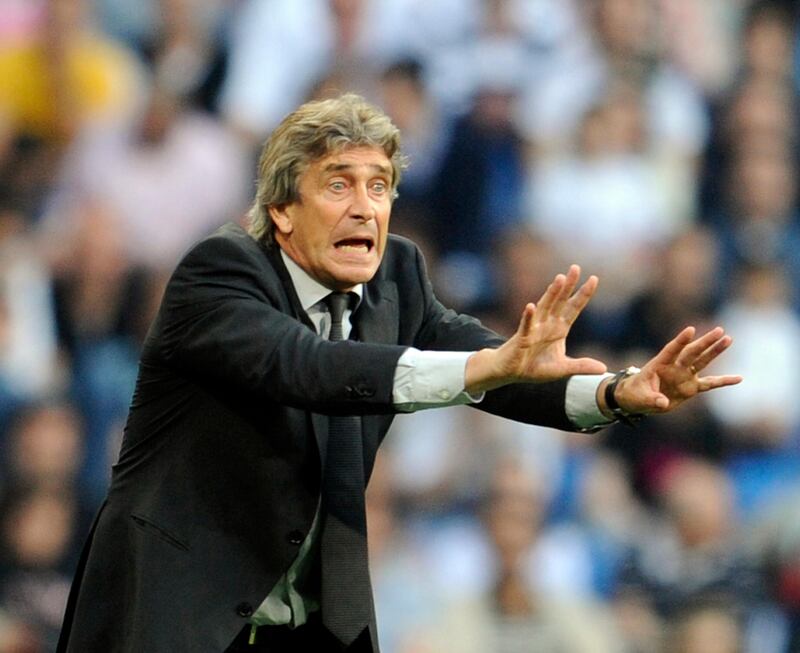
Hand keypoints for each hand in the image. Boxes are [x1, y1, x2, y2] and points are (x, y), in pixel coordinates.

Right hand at [466, 265, 606, 393]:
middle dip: (568, 285)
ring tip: (559, 279)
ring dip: (551, 293)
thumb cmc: (533, 367)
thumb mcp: (562, 369)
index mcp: (559, 329)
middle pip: (559, 301)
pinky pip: (526, 326)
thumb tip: (603, 368)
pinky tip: (531, 306)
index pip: (573, 308)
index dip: (583, 294)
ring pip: (544, 307)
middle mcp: (547, 324)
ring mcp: (534, 329)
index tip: (594, 278)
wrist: (510, 372)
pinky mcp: (522, 338)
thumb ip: (581, 366)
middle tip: (575, 268)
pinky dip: (528, 316)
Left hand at [613, 326, 742, 414]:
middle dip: (705, 342)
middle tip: (720, 330)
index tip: (690, 330)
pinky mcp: (691, 387)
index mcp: (659, 364)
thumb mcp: (640, 398)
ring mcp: (684, 375)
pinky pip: (710, 384)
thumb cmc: (635, 393)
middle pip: (692, 352)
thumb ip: (652, 399)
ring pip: (702, 361)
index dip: (680, 340)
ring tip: (728, 339)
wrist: (639, 399)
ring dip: (715, 351)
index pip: (671, 350)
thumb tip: (663, 403)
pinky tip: (739, 378)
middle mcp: (674, 367)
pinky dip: (723, 381)